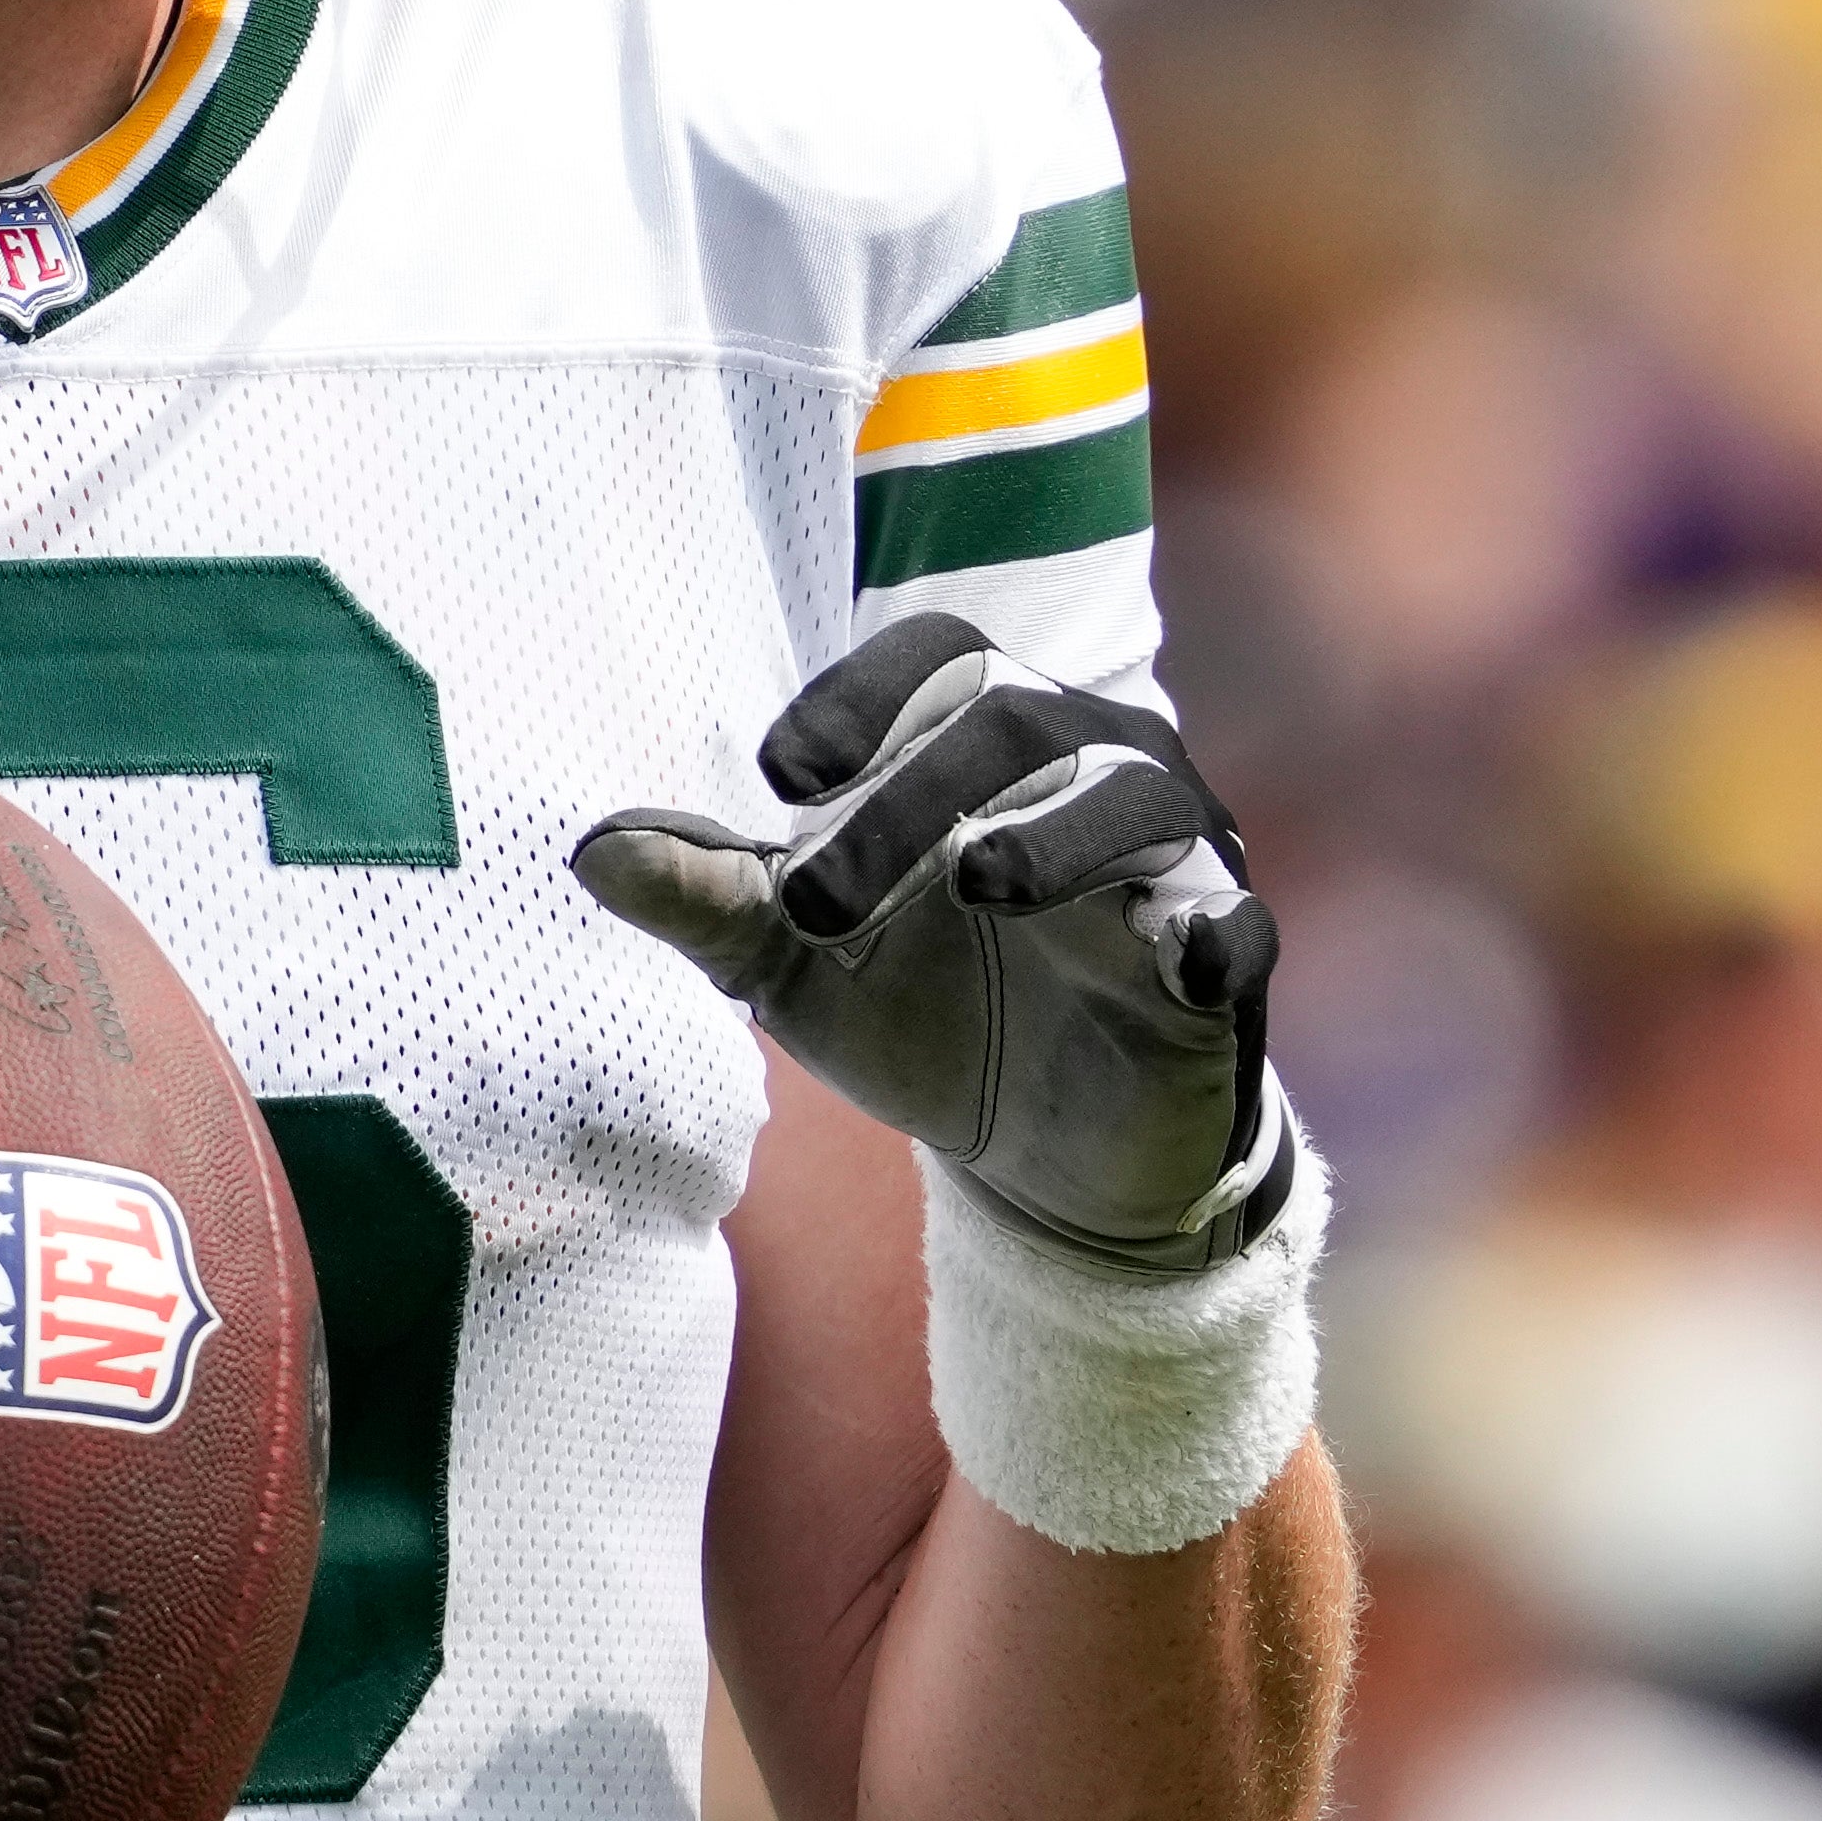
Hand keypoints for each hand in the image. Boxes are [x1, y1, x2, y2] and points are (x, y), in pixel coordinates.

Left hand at [571, 616, 1276, 1263]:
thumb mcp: (798, 963)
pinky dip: (1209, 933)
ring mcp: (1170, 864)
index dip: (865, 696)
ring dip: (1049, 836)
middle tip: (817, 902)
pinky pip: (1233, 925)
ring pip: (1131, 798)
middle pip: (1016, 723)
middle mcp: (1090, 772)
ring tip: (977, 885)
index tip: (782, 773)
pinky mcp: (1221, 968)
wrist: (1041, 1164)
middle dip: (913, 797)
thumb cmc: (920, 1015)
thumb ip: (707, 900)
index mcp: (984, 746)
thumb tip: (588, 852)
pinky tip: (1174, 962)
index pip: (943, 656)